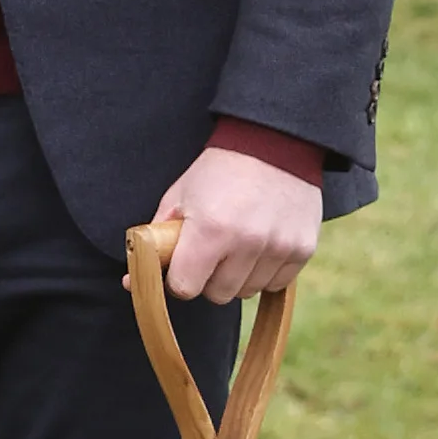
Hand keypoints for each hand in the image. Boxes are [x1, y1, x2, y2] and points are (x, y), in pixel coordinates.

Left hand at [152, 139, 320, 304]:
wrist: (273, 143)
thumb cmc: (218, 170)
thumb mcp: (179, 196)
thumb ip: (157, 240)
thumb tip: (133, 281)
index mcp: (210, 230)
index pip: (185, 288)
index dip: (178, 279)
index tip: (181, 265)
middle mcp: (247, 243)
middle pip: (218, 295)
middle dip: (208, 278)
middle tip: (211, 250)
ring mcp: (279, 248)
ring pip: (247, 292)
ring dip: (237, 276)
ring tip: (237, 242)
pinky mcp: (303, 250)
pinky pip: (275, 284)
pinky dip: (264, 272)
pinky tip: (260, 244)